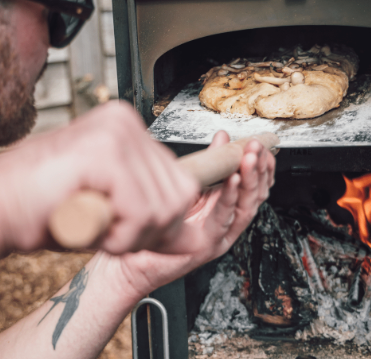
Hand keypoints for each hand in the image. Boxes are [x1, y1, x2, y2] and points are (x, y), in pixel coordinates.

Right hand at [0, 101, 198, 254]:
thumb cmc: (50, 207)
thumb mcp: (115, 207)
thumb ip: (153, 213)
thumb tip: (193, 240)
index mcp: (128, 127)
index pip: (180, 178)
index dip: (164, 217)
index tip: (138, 231)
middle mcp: (126, 122)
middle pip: (179, 192)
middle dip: (151, 230)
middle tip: (113, 233)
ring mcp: (116, 132)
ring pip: (163, 207)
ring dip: (132, 236)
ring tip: (96, 227)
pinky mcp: (104, 152)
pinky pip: (140, 212)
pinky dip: (119, 237)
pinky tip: (91, 227)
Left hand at [112, 130, 275, 297]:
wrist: (136, 257)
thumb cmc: (160, 220)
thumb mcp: (191, 183)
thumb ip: (210, 162)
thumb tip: (223, 137)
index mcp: (225, 206)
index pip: (252, 184)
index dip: (261, 164)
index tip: (259, 146)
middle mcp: (227, 221)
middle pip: (254, 194)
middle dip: (259, 168)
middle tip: (257, 148)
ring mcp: (220, 234)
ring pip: (246, 206)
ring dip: (250, 180)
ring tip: (249, 158)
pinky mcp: (208, 243)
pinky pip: (224, 218)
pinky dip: (230, 197)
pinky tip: (232, 179)